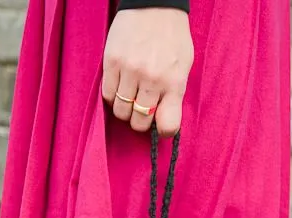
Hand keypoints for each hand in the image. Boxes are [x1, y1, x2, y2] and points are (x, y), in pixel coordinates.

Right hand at [102, 8, 193, 136]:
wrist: (153, 3)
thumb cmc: (172, 36)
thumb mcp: (184, 65)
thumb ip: (174, 94)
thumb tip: (164, 121)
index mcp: (174, 82)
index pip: (168, 126)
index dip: (164, 130)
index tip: (161, 124)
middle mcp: (152, 80)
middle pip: (139, 123)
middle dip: (140, 120)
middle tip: (142, 108)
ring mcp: (130, 71)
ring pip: (121, 112)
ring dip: (125, 108)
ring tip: (130, 95)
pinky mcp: (111, 62)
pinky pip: (107, 95)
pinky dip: (113, 95)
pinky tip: (120, 85)